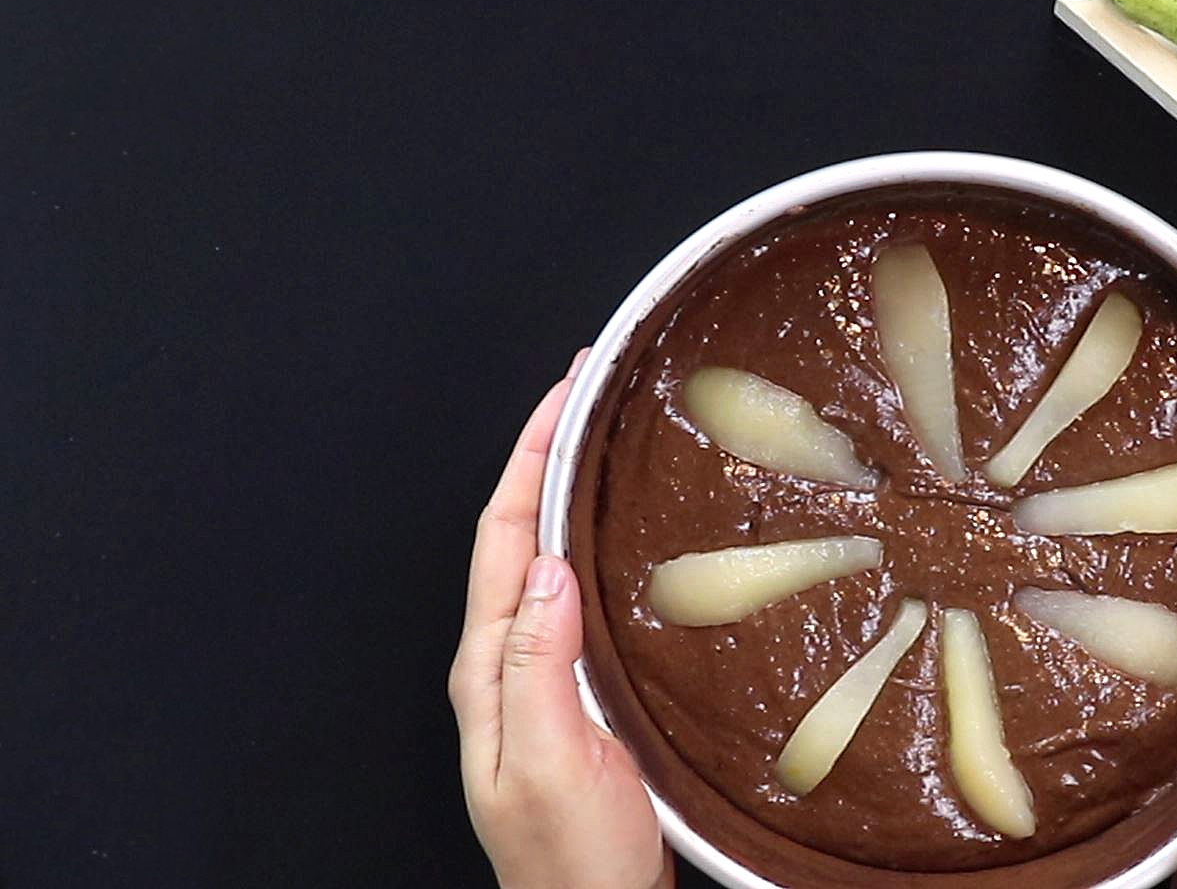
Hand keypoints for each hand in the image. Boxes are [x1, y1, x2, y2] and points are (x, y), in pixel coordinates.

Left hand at [449, 351, 670, 888]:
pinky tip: (632, 534)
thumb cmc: (572, 860)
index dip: (531, 455)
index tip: (567, 392)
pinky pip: (581, 594)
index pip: (503, 535)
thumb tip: (549, 569)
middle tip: (591, 388)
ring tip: (609, 435)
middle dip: (548, 451)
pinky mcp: (577, 693)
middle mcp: (507, 661)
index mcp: (490, 667)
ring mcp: (540, 676)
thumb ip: (537, 665)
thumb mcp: (548, 761)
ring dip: (572, 489)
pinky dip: (599, 541)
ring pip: (550, 557)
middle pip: (520, 533)